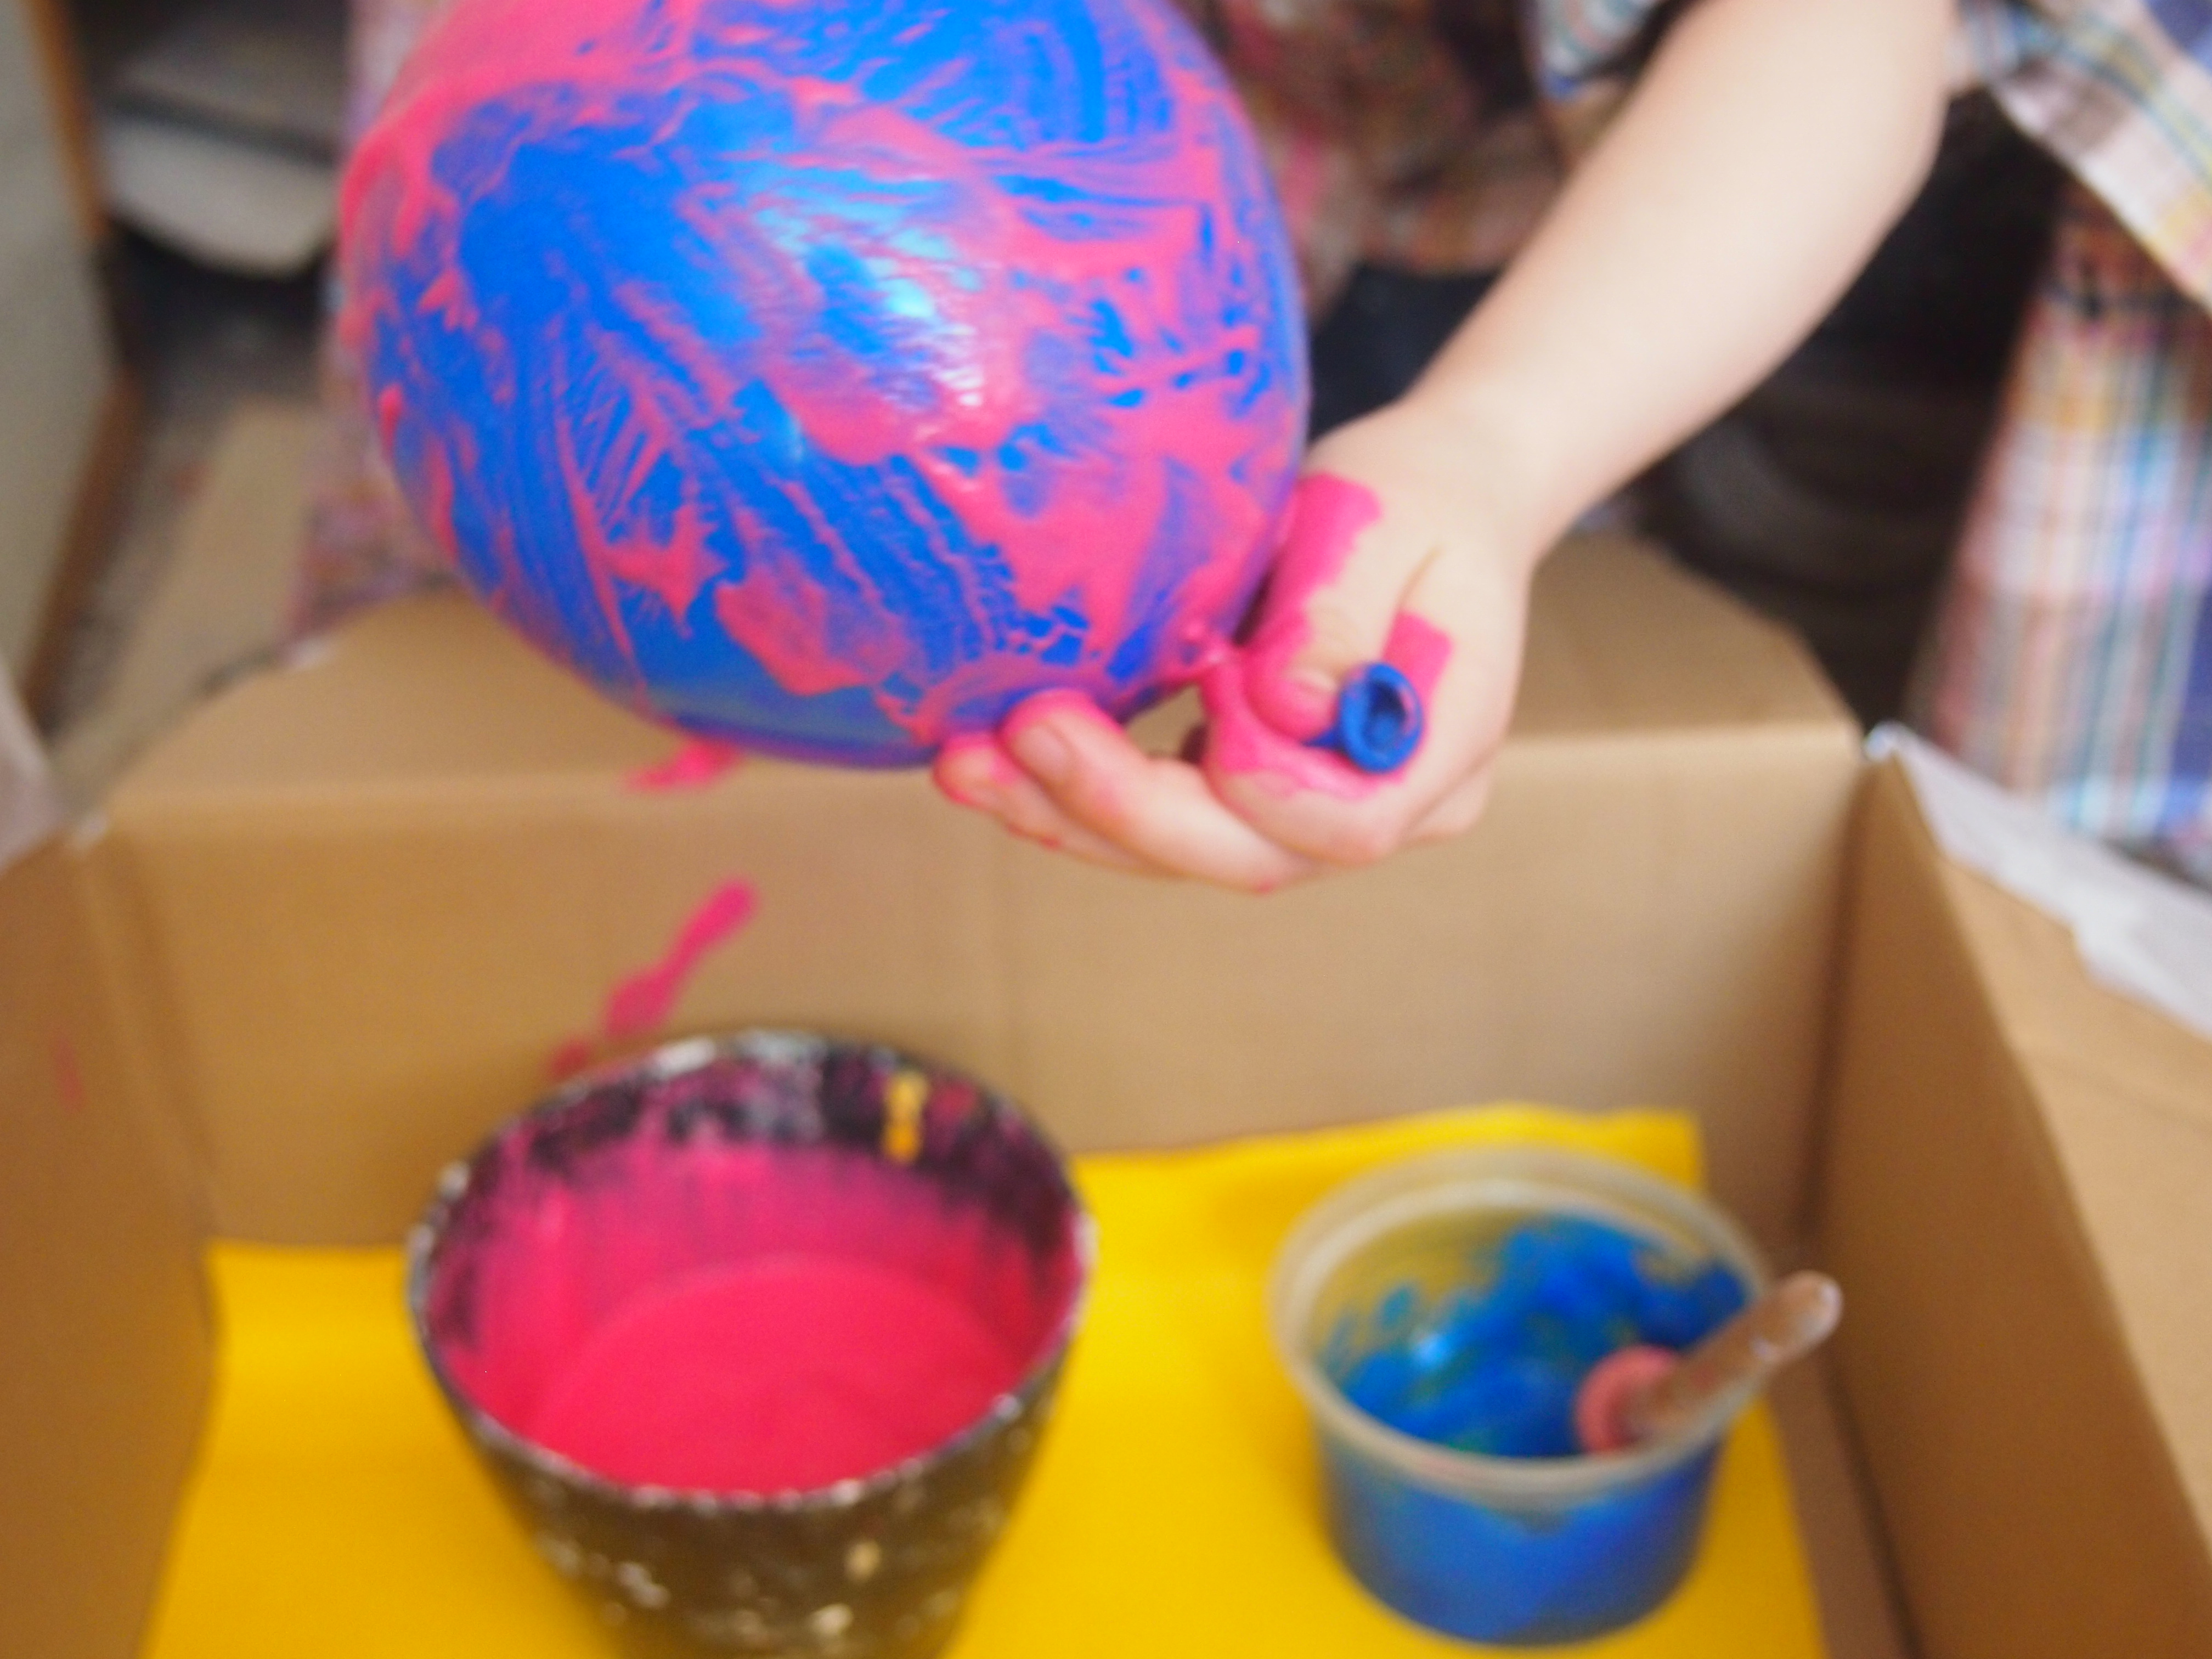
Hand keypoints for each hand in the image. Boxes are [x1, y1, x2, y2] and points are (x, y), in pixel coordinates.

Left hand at [932, 394, 1544, 889]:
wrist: (1438, 500)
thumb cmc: (1421, 499)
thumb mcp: (1387, 525)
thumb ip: (1338, 618)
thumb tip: (1274, 710)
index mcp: (1441, 755)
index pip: (1350, 823)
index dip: (1264, 789)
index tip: (1202, 701)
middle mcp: (1382, 808)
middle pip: (1248, 855)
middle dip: (1123, 810)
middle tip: (1017, 737)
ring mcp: (1309, 812)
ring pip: (1186, 850)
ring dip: (1068, 814)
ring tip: (964, 763)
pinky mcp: (1245, 790)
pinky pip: (1160, 813)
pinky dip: (1075, 791)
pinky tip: (991, 753)